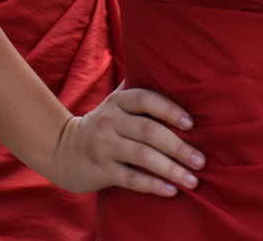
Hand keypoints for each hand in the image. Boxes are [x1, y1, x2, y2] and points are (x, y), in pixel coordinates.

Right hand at [44, 86, 203, 196]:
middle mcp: (110, 121)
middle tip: (201, 160)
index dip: (169, 109)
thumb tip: (173, 72)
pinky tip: (172, 191)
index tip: (191, 124)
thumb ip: (138, 91)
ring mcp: (104, 146)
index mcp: (118, 102)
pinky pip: (130, 179)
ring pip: (142, 156)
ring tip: (193, 180)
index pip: (145, 99)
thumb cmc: (102, 125)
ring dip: (171, 169)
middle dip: (178, 147)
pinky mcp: (100, 171)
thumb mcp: (115, 103)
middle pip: (149, 131)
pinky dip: (153, 185)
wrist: (61, 150)